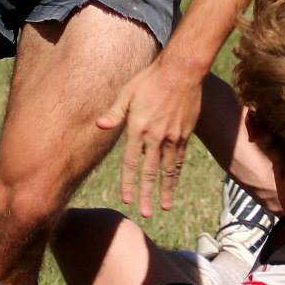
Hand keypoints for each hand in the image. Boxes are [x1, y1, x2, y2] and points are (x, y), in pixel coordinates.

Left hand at [96, 58, 202, 217]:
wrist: (182, 70)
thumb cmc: (150, 79)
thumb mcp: (127, 92)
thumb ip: (115, 112)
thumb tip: (100, 125)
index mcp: (138, 128)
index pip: (131, 162)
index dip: (129, 182)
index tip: (127, 199)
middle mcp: (156, 136)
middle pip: (150, 171)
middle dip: (146, 194)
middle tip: (145, 213)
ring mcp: (172, 137)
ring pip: (167, 170)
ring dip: (164, 190)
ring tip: (163, 207)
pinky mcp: (185, 134)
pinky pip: (180, 160)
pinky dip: (176, 175)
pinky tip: (174, 185)